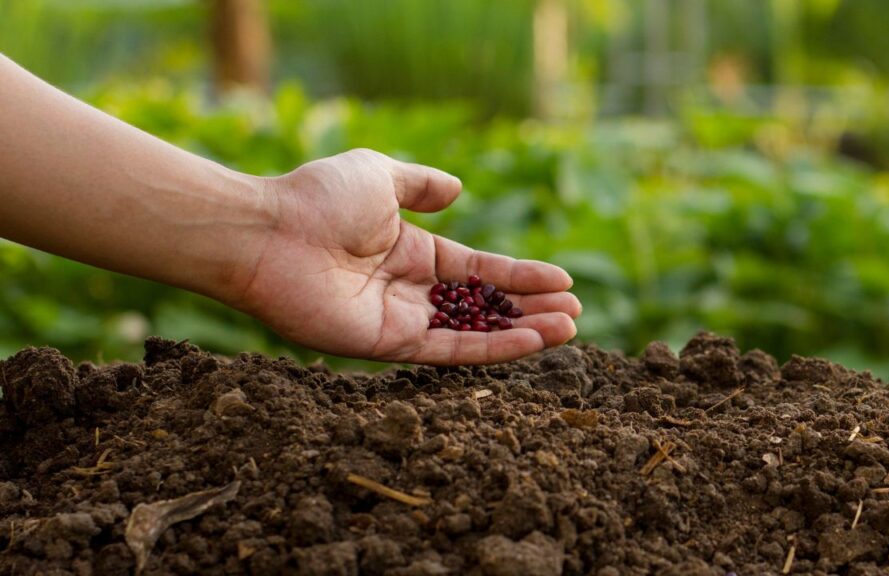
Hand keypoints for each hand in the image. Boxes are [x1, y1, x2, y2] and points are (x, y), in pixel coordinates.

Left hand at [229, 149, 580, 363]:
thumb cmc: (317, 198)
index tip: (562, 281)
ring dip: (521, 333)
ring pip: (473, 332)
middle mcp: (409, 289)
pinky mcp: (386, 345)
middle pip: (482, 306)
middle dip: (529, 310)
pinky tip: (529, 341)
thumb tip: (458, 188)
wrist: (268, 233)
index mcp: (411, 250)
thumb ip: (420, 185)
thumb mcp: (379, 175)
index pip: (478, 269)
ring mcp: (399, 320)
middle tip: (574, 314)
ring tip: (568, 330)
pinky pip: (447, 349)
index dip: (520, 276)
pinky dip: (490, 348)